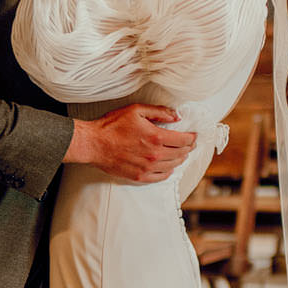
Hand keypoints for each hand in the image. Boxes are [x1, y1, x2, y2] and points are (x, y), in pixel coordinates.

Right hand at [64, 104, 196, 183]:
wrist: (93, 144)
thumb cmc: (111, 126)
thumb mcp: (136, 110)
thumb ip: (159, 112)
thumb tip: (176, 116)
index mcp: (156, 137)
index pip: (184, 140)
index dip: (192, 137)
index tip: (194, 135)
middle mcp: (154, 155)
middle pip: (181, 153)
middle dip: (188, 148)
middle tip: (189, 144)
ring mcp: (147, 168)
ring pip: (173, 166)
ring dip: (180, 159)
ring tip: (181, 154)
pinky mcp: (139, 176)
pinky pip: (161, 177)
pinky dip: (168, 172)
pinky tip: (168, 167)